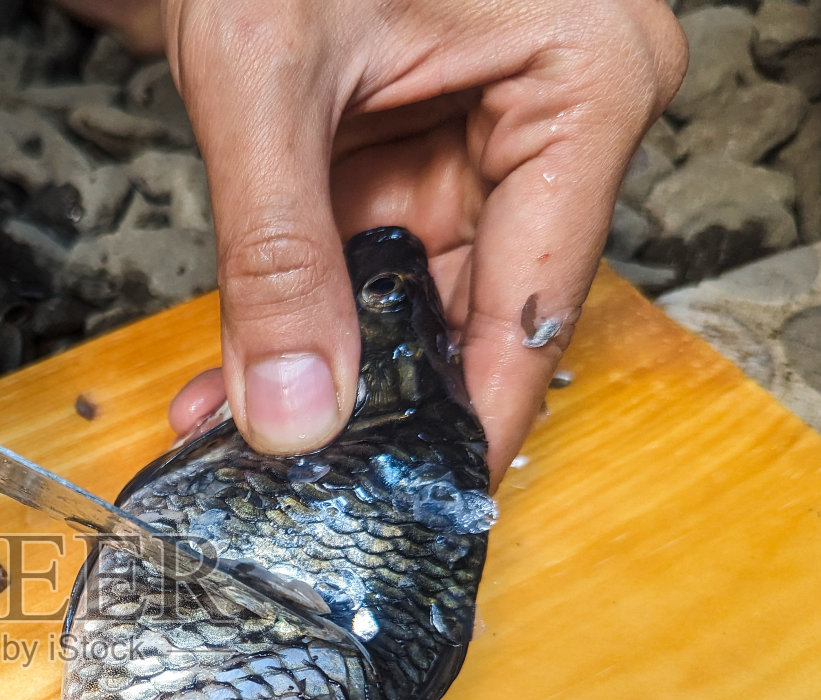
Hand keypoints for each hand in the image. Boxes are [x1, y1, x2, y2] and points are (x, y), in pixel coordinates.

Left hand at [154, 0, 686, 482]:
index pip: (537, 295)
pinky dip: (301, 315)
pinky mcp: (417, 147)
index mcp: (583, 79)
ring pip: (406, 298)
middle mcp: (552, 115)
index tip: (422, 499)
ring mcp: (482, 135)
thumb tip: (293, 410)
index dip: (475, 414)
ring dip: (318, 365)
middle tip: (296, 477)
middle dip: (369, 398)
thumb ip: (276, 258)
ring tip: (237, 426)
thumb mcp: (268, 84)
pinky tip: (241, 368)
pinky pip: (364, 260)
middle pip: (469, 308)